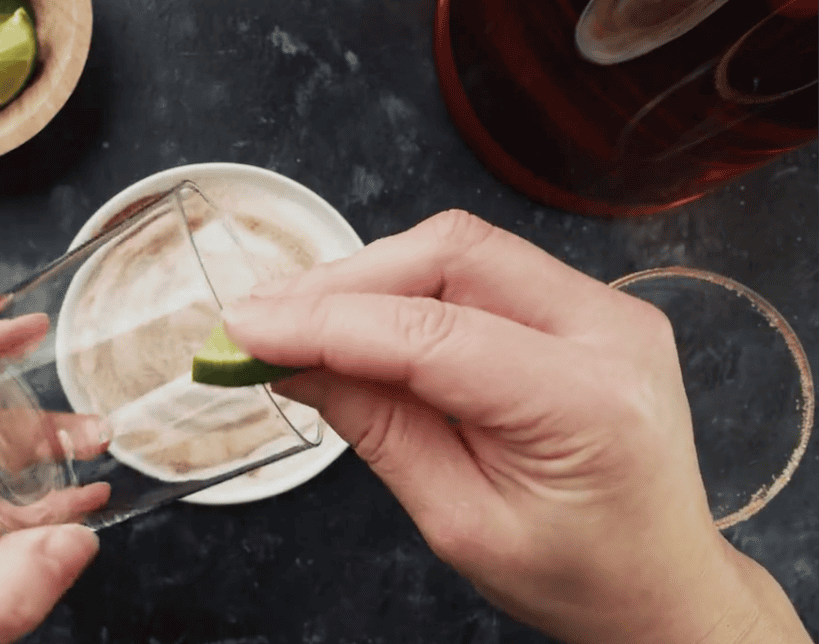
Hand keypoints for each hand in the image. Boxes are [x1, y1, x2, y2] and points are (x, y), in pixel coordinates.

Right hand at [222, 210, 810, 643]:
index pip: (430, 332)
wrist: (660, 583)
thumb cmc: (577, 574)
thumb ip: (378, 430)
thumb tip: (293, 362)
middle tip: (258, 318)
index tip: (245, 329)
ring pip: (458, 249)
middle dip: (339, 281)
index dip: (324, 323)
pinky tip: (354, 317)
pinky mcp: (584, 305)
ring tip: (291, 317)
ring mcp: (603, 307)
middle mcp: (607, 330)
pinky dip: (403, 286)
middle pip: (449, 255)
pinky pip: (477, 269)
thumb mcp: (459, 522)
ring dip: (365, 277)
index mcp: (585, 403)